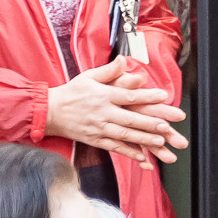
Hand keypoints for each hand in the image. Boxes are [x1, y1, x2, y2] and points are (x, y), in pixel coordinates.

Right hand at [44, 58, 187, 163]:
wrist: (50, 111)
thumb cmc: (72, 93)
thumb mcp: (88, 77)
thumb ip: (109, 71)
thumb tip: (124, 60)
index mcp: (103, 95)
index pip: (128, 95)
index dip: (147, 96)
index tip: (163, 95)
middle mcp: (103, 112)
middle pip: (130, 118)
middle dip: (150, 123)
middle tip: (167, 126)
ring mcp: (99, 128)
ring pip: (125, 135)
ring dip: (143, 139)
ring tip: (160, 142)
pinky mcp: (96, 140)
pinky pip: (115, 148)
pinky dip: (129, 153)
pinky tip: (143, 157)